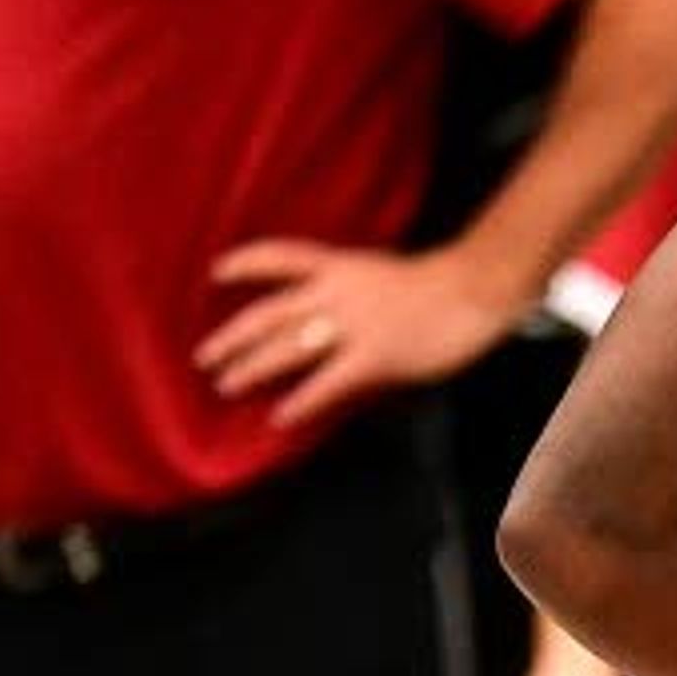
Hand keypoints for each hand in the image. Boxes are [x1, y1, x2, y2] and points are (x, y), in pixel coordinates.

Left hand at [198, 238, 517, 428]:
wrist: (471, 289)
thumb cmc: (437, 286)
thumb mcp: (381, 276)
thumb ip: (351, 293)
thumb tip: (328, 321)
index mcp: (338, 266)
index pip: (280, 258)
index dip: (245, 264)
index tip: (216, 274)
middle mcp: (335, 292)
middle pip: (270, 313)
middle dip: (233, 336)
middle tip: (204, 358)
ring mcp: (353, 325)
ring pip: (288, 347)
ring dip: (253, 368)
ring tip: (226, 386)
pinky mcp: (374, 358)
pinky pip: (327, 383)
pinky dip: (300, 401)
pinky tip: (280, 417)